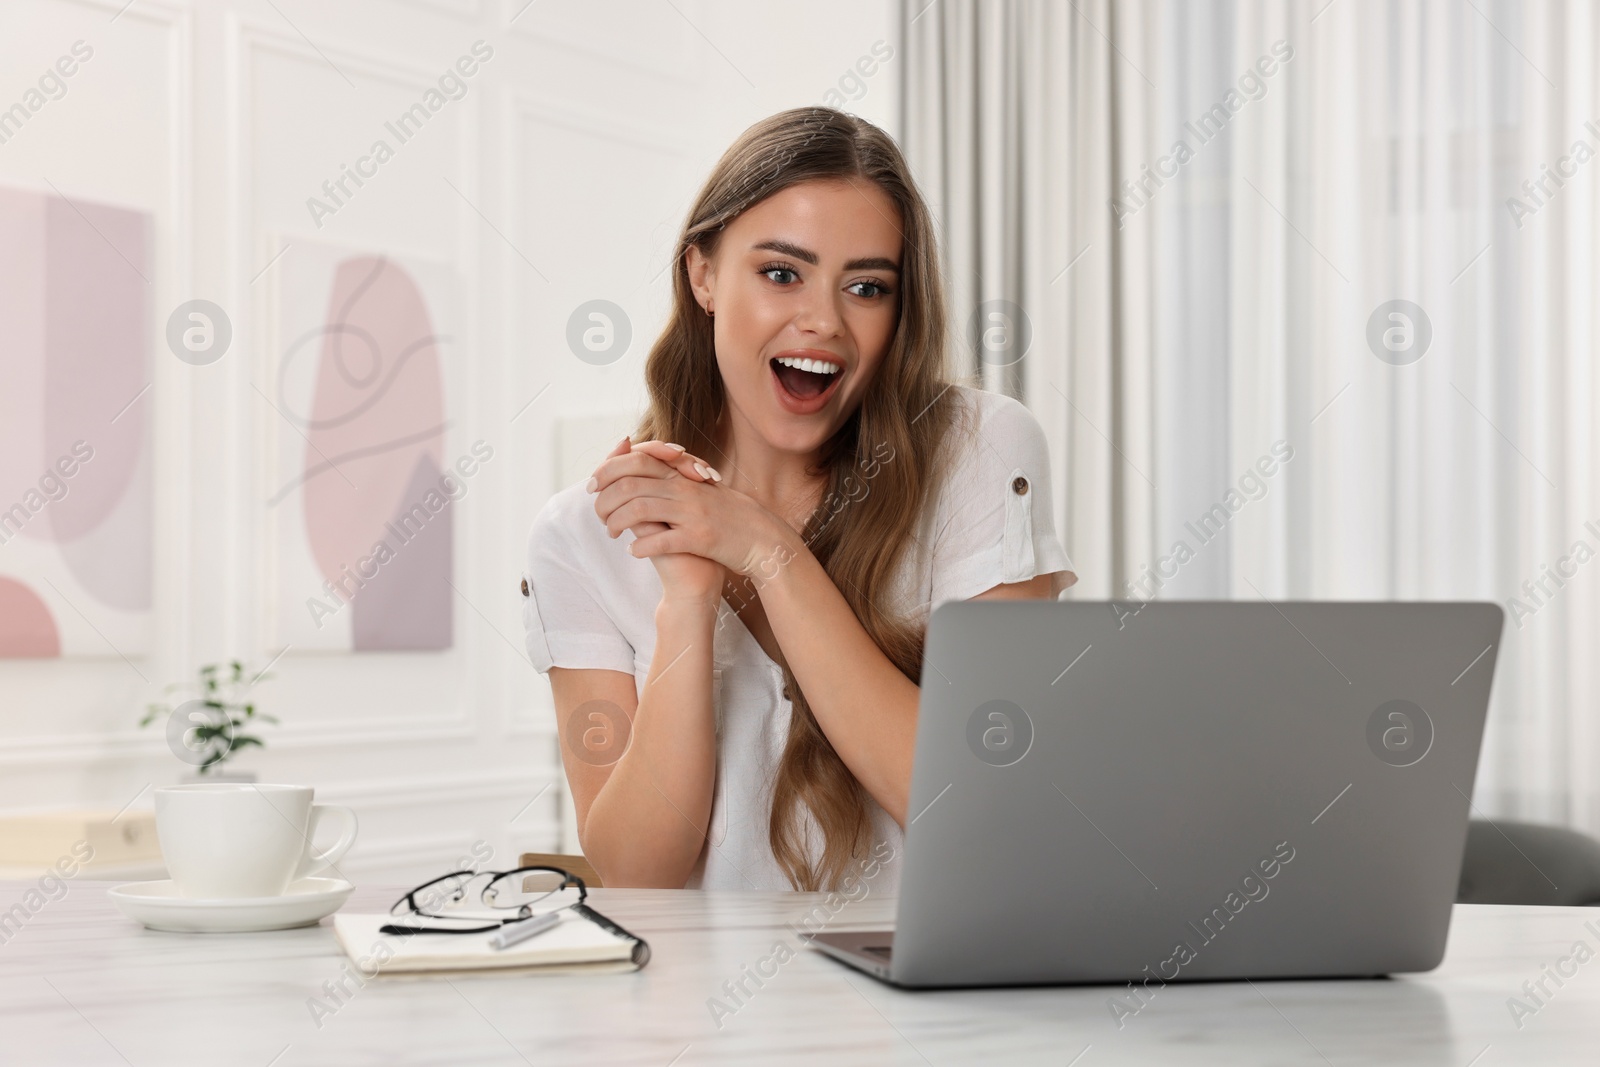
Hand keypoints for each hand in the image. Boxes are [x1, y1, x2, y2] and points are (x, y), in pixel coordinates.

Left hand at [589, 436, 724, 603]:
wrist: (763, 540)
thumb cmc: (730, 518)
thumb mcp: (702, 491)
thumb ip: (675, 479)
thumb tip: (643, 473)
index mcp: (684, 477)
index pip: (638, 460)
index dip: (609, 469)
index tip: (592, 484)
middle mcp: (686, 490)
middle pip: (631, 483)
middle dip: (606, 497)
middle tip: (596, 512)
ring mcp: (693, 513)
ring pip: (640, 510)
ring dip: (617, 522)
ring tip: (611, 532)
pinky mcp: (700, 538)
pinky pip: (662, 541)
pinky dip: (641, 546)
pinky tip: (632, 551)